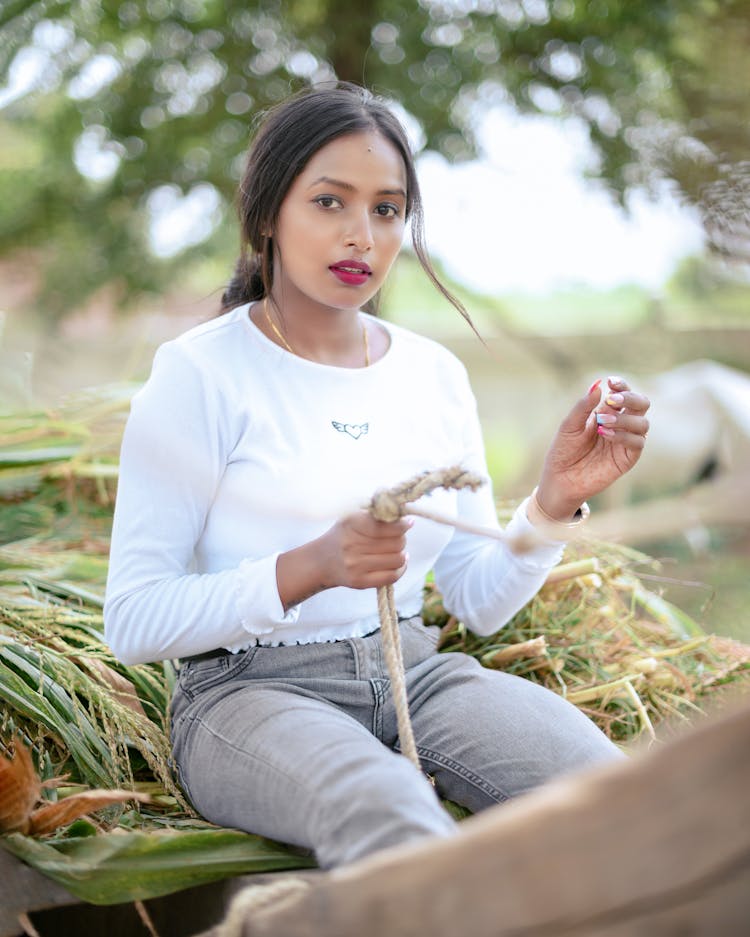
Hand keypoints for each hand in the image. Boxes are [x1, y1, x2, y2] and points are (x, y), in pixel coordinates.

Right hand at [276, 511, 410, 608]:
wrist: (321, 562)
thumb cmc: (343, 535)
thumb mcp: (352, 518)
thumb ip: (376, 515)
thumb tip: (405, 517)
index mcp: (351, 524)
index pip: (385, 526)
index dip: (401, 525)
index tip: (408, 523)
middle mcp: (351, 545)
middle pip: (396, 542)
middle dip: (402, 538)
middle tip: (397, 538)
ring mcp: (355, 565)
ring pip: (397, 559)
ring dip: (402, 554)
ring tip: (396, 550)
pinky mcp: (360, 582)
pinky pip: (392, 576)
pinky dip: (400, 569)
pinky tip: (397, 563)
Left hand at [535, 376, 649, 519]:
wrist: (560, 479)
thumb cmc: (563, 451)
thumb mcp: (569, 425)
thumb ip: (583, 406)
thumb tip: (598, 384)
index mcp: (607, 412)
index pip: (624, 393)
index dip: (622, 385)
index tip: (611, 382)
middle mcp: (621, 424)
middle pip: (642, 404)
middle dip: (630, 398)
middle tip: (612, 399)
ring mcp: (626, 441)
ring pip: (643, 423)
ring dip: (624, 418)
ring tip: (601, 422)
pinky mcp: (628, 458)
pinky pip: (638, 442)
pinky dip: (624, 435)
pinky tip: (605, 434)